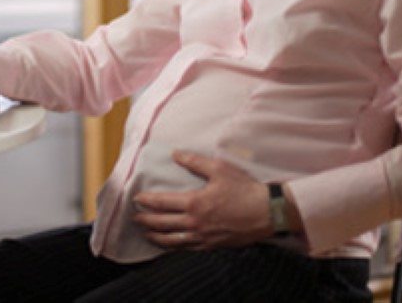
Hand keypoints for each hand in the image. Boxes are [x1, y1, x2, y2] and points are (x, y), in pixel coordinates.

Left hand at [131, 150, 278, 250]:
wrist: (266, 214)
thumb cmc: (244, 190)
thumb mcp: (219, 169)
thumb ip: (195, 162)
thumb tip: (175, 154)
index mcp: (194, 203)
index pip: (162, 203)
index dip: (146, 201)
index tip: (136, 199)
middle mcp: (194, 222)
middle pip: (162, 223)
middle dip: (145, 220)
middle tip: (135, 217)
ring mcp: (202, 237)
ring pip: (171, 240)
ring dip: (155, 236)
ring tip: (146, 232)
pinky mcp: (211, 245)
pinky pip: (186, 248)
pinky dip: (172, 246)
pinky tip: (169, 244)